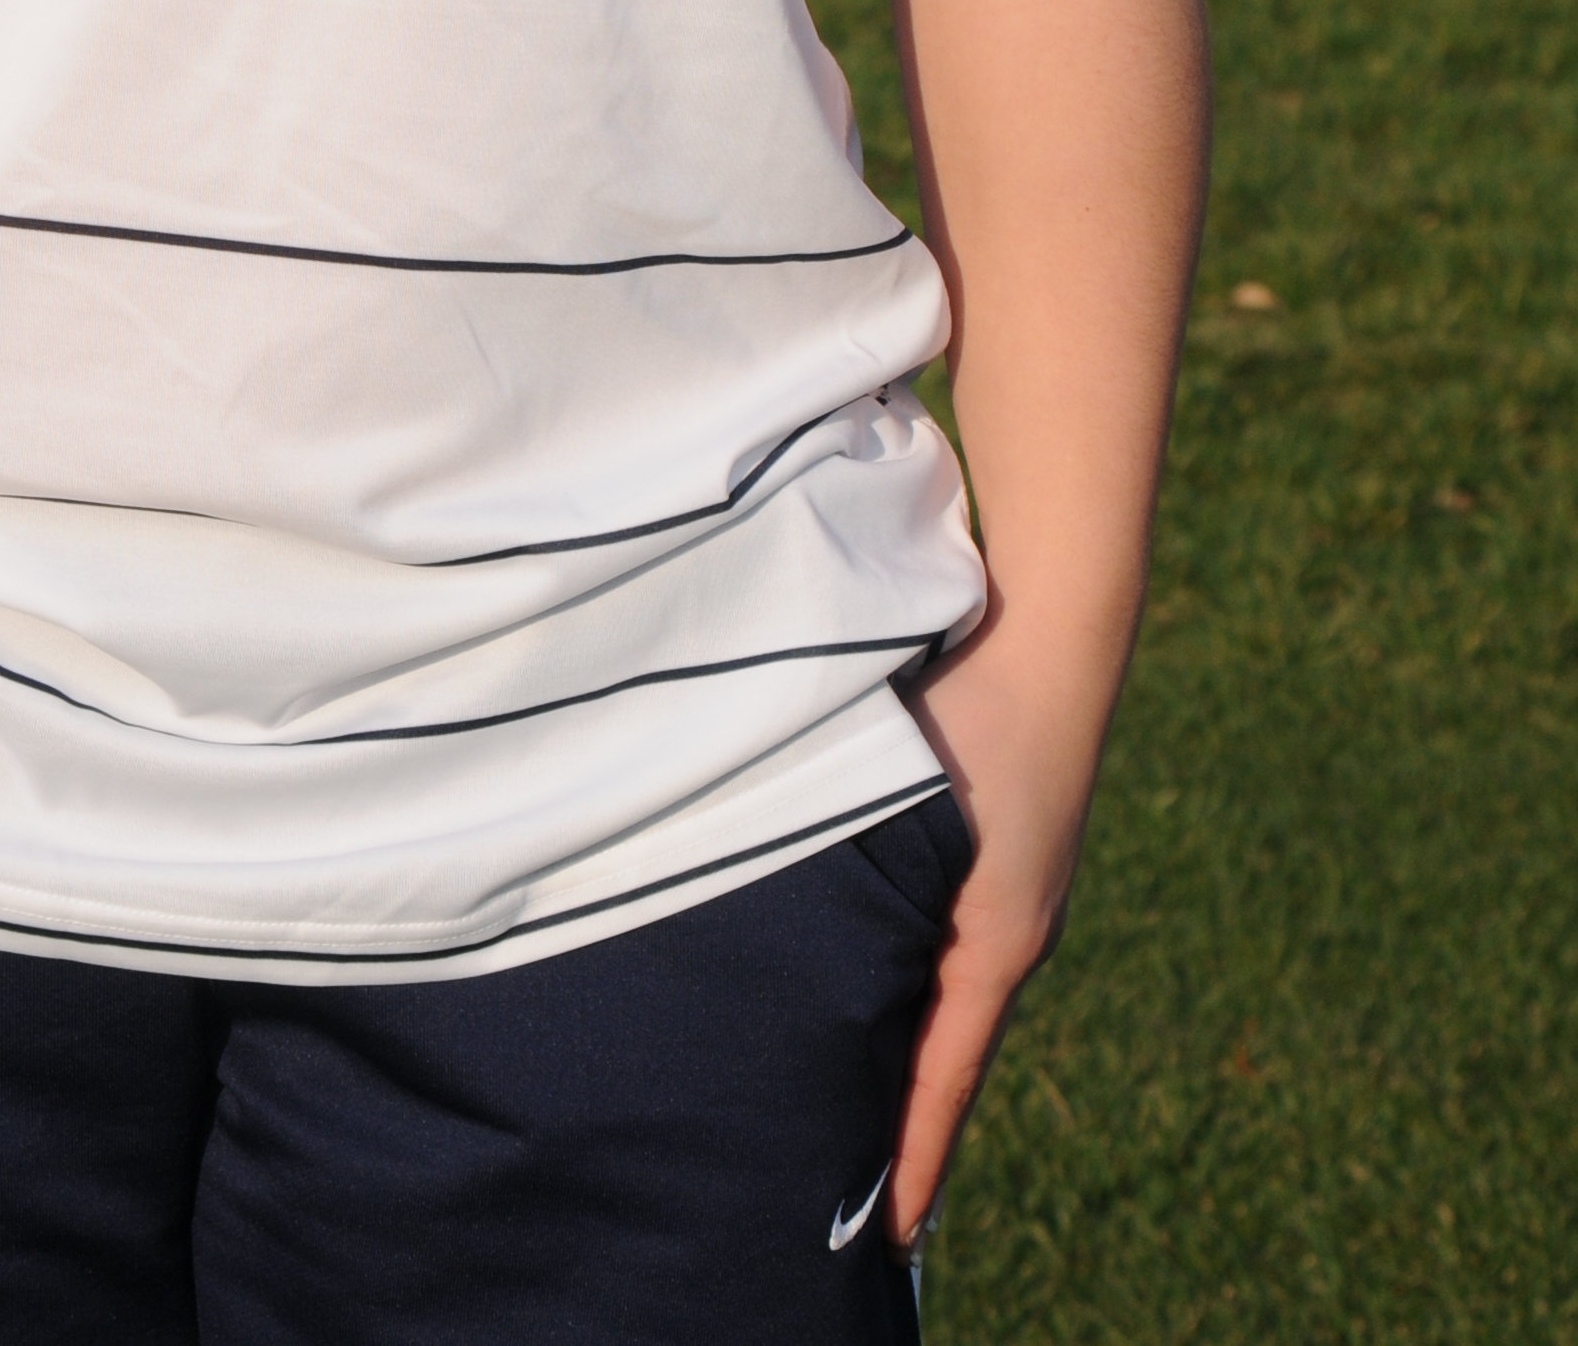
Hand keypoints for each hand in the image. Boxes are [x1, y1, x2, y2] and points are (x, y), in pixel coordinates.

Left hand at [887, 618, 1101, 1245]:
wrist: (1049, 619)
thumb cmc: (977, 707)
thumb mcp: (915, 813)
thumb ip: (861, 883)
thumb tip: (804, 963)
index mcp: (995, 940)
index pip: (942, 1078)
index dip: (913, 1156)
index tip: (892, 1235)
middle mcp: (1010, 929)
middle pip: (939, 1045)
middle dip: (893, 1112)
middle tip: (837, 1184)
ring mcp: (1009, 891)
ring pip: (938, 989)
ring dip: (896, 1041)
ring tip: (839, 1101)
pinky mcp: (998, 853)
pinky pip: (947, 939)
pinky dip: (910, 979)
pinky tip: (868, 981)